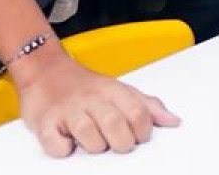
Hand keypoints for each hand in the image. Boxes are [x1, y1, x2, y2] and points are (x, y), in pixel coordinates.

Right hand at [13, 47, 180, 157]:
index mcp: (113, 91)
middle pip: (115, 124)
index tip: (137, 136)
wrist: (45, 70)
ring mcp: (67, 110)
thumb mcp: (120, 90)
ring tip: (94, 143)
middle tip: (117, 144)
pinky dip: (63, 149)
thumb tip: (173, 121)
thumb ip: (147, 106)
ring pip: (87, 133)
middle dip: (122, 143)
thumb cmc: (85, 86)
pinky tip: (68, 144)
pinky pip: (55, 143)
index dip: (143, 131)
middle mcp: (91, 99)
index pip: (138, 112)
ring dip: (95, 145)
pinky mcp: (45, 122)